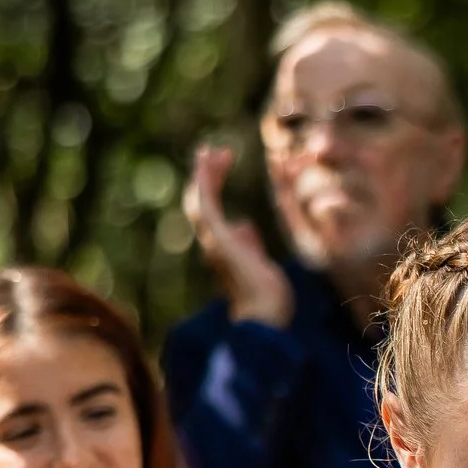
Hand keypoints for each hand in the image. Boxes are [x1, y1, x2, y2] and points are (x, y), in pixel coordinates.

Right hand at [183, 142, 293, 327]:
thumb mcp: (261, 263)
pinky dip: (206, 182)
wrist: (267, 316)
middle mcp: (212, 245)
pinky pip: (206, 204)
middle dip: (205, 175)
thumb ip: (249, 244)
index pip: (212, 211)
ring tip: (209, 151)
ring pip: (198, 200)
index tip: (223, 164)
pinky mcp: (218, 240)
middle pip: (200, 202)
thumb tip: (244, 226)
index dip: (213, 185)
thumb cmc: (269, 297)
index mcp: (222, 249)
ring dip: (202, 173)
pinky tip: (211, 161)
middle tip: (211, 151)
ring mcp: (212, 243)